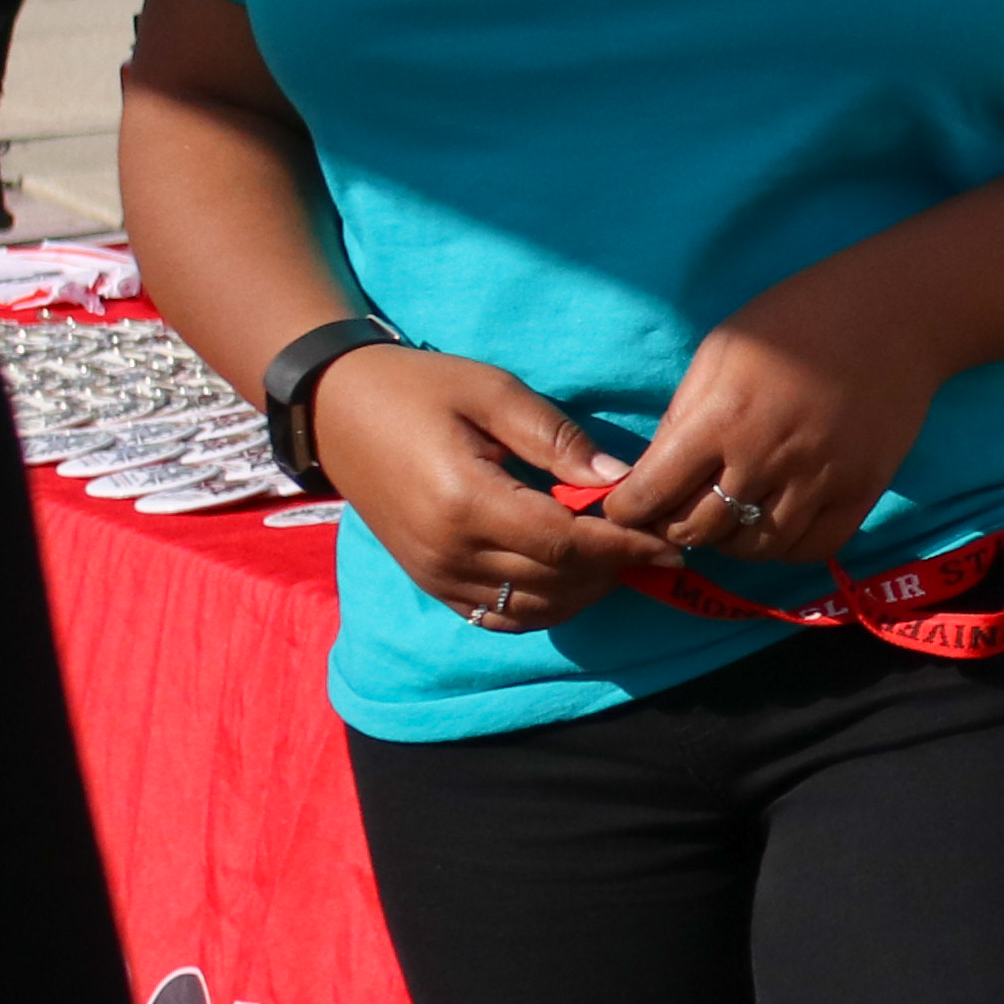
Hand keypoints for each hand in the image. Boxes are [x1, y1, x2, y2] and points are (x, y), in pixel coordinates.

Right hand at [305, 347, 678, 630]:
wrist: (334, 409)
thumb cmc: (417, 387)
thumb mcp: (492, 392)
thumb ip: (555, 438)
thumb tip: (620, 477)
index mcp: (466, 503)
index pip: (567, 544)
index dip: (624, 547)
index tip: (669, 542)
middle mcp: (448, 552)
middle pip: (556, 583)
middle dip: (613, 570)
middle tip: (653, 546)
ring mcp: (435, 574)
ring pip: (532, 609)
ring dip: (583, 592)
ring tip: (618, 560)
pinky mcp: (428, 581)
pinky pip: (497, 616)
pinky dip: (543, 605)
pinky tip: (570, 576)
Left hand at [603, 266, 954, 572]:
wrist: (894, 314)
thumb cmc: (796, 319)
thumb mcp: (720, 352)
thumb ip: (685, 415)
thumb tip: (656, 470)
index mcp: (720, 419)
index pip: (652, 493)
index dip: (626, 509)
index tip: (624, 508)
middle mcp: (765, 459)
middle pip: (698, 530)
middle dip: (673, 527)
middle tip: (674, 514)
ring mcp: (816, 481)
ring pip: (753, 547)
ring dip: (729, 541)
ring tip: (726, 519)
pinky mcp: (859, 492)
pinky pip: (810, 547)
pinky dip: (783, 547)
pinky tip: (773, 524)